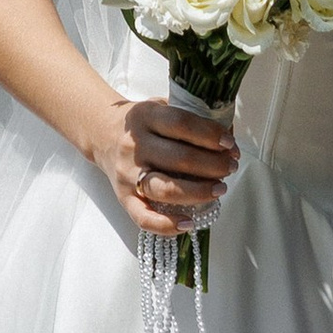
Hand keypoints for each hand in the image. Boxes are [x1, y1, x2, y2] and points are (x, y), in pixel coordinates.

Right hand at [97, 91, 237, 238]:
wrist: (102, 134)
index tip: (229, 143)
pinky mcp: (123, 197)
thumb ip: (190, 116)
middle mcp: (135, 146)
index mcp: (146, 117)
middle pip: (179, 159)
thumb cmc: (143, 123)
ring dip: (198, 192)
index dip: (209, 134)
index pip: (182, 124)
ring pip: (164, 189)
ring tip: (220, 189)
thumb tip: (227, 135)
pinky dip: (166, 225)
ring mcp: (128, 174)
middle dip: (213, 165)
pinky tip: (189, 223)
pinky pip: (143, 217)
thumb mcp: (161, 106)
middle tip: (231, 167)